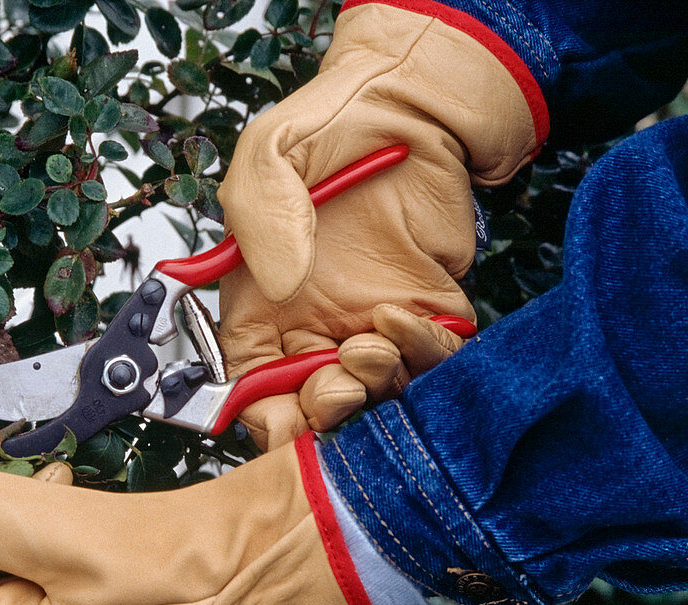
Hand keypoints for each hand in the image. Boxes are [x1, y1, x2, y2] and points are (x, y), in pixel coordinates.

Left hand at [0, 436, 378, 604]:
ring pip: (11, 543)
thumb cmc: (202, 569)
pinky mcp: (115, 576)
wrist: (297, 548)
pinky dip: (52, 503)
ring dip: (16, 498)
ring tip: (51, 474)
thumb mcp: (66, 542)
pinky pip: (53, 536)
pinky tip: (74, 484)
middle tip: (7, 463)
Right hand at [216, 0, 542, 448]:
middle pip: (316, 405)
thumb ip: (260, 221)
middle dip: (326, 410)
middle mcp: (315, 323)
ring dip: (374, 387)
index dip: (267, 417)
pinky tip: (403, 318)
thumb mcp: (267, 158)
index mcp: (262, 305)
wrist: (409, 102)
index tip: (283, 418)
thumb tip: (281, 285)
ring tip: (370, 345)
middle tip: (338, 384)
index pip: (255, 388)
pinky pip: (431, 360)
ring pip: (377, 392)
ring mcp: (373, 320)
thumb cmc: (330, 123)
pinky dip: (422, 356)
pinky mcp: (429, 309)